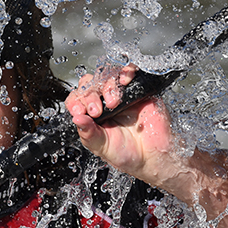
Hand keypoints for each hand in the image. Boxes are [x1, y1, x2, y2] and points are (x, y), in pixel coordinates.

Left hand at [65, 64, 183, 185]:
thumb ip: (88, 133)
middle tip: (97, 111)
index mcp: (92, 115)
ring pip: (107, 75)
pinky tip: (124, 82)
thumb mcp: (102, 147)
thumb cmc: (128, 153)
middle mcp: (105, 103)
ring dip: (108, 86)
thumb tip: (76, 119)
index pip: (77, 98)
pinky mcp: (138, 89)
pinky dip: (126, 72)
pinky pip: (130, 71)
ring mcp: (121, 95)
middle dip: (90, 95)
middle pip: (90, 83)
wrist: (153, 156)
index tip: (79, 111)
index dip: (75, 101)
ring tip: (114, 103)